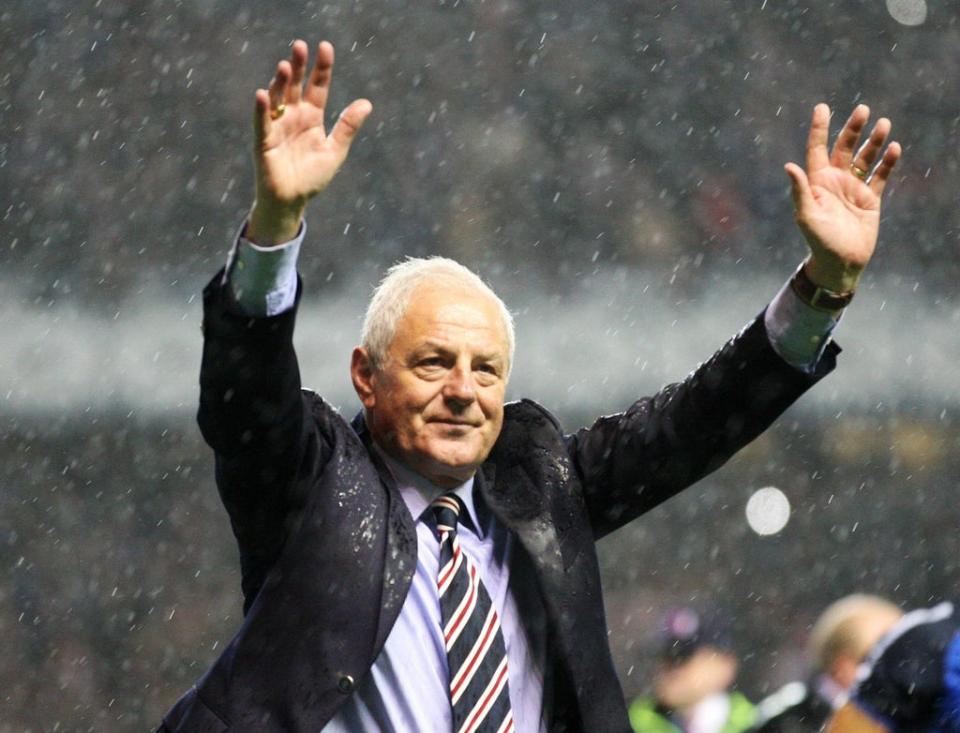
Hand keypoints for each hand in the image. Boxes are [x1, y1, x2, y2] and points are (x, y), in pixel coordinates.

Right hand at [247, 40, 372, 244]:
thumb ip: (348, 126)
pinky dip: (261, 109)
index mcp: (312, 117)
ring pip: (277, 99)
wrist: (292, 201)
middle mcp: (293, 117)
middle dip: (298, 67)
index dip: (321, 69)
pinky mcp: (264, 142)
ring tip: (284, 65)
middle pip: (295, 86)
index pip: (317, 87)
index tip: (325, 47)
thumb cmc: (312, 177)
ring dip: (279, 83)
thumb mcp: (335, 150)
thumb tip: (367, 103)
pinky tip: (262, 94)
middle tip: (300, 45)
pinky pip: (261, 123)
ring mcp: (277, 127)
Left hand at [784, 104, 900, 292]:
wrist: (840, 262)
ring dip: (874, 142)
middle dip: (853, 129)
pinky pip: (880, 176)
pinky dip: (887, 162)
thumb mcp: (806, 215)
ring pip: (865, 158)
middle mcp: (835, 181)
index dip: (819, 129)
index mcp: (817, 182)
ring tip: (884, 123)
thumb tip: (789, 166)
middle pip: (844, 148)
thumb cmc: (818, 240)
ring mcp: (853, 189)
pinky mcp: (870, 199)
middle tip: (863, 110)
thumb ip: (800, 190)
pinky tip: (894, 149)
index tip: (822, 107)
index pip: (817, 149)